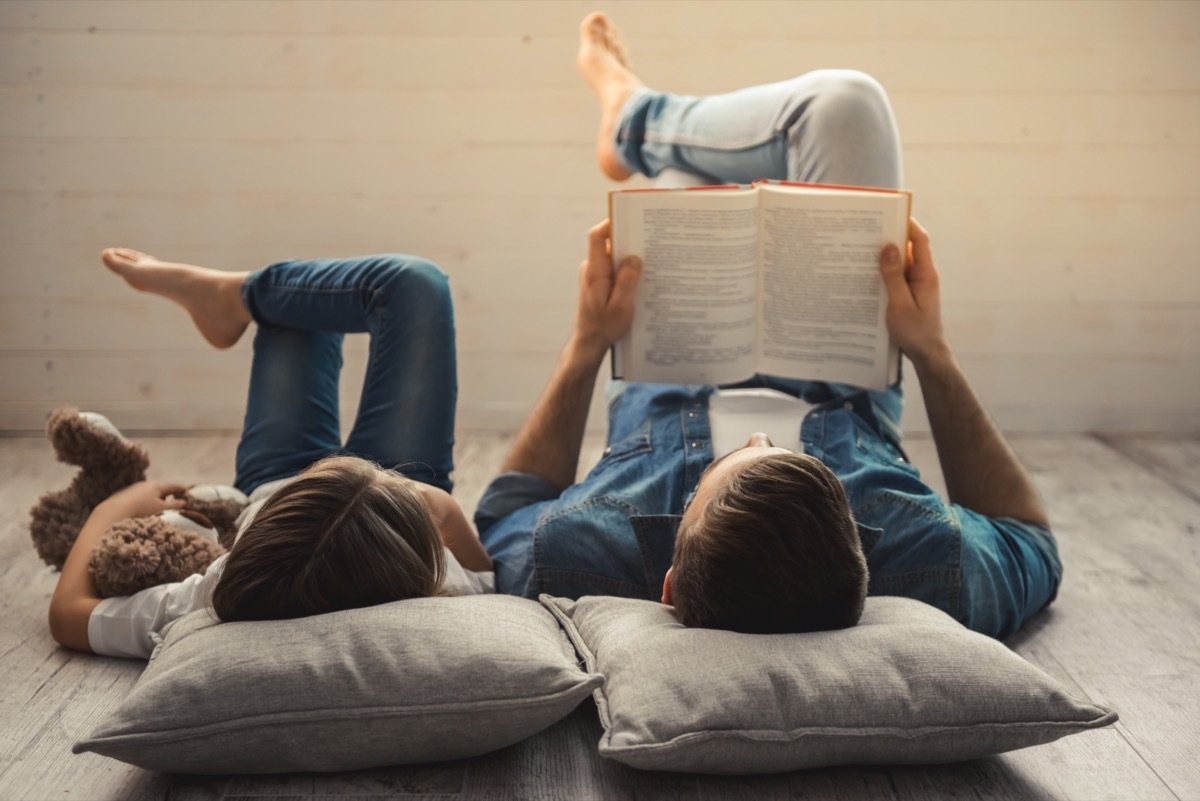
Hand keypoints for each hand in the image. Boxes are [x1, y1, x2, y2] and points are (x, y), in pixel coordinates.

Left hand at [97, 480, 187, 520]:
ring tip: (159, 502)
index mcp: (156, 486)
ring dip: (156, 496)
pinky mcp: (126, 494)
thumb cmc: (142, 509)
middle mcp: (146, 484)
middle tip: (174, 495)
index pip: (172, 486)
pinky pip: (140, 495)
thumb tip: (184, 503)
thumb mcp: (160, 508)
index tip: (187, 489)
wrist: (116, 510)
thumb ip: (173, 505)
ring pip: (149, 491)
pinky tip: (144, 506)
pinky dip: (146, 499)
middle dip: (167, 492)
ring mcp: (135, 488)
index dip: (180, 488)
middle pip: (160, 487)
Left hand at [571, 220, 641, 358]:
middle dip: (630, 242)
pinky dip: (627, 272)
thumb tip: (635, 258)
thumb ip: (627, 280)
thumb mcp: (621, 306)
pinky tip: (642, 280)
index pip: (597, 236)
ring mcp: (594, 276)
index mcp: (595, 271)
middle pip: (610, 245)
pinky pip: (614, 270)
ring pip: (614, 258)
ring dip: (630, 260)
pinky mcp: (599, 283)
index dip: (611, 223)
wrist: (589, 343)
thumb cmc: (603, 327)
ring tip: (650, 264)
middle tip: (650, 243)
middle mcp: (592, 269)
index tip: (630, 219)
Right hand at [879, 218, 949, 365]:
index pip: (919, 240)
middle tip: (867, 229)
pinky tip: (866, 274)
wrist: (926, 353)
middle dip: (889, 237)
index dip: (907, 223)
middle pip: (907, 247)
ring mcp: (915, 283)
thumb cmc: (915, 332)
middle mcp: (922, 275)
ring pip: (898, 262)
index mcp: (925, 274)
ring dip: (883, 256)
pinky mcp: (908, 292)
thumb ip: (893, 276)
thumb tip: (888, 248)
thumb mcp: (900, 304)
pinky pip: (895, 276)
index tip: (891, 212)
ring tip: (861, 250)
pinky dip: (883, 272)